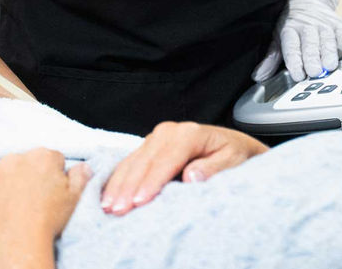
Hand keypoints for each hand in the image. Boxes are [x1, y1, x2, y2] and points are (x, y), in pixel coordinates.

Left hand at [0, 149, 90, 268]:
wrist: (16, 244)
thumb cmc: (48, 221)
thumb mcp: (75, 198)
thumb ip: (81, 176)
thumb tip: (83, 165)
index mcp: (43, 156)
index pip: (53, 159)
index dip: (56, 177)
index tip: (53, 193)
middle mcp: (15, 158)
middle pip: (27, 163)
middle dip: (32, 176)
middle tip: (35, 201)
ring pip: (6, 174)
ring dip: (11, 184)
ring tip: (17, 209)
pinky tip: (2, 213)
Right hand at [100, 121, 267, 215]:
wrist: (231, 144)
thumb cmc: (233, 155)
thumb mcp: (232, 160)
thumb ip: (213, 168)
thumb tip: (190, 176)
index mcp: (190, 133)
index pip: (166, 159)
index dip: (151, 181)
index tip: (140, 202)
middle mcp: (169, 131)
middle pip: (144, 161)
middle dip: (130, 187)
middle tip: (118, 211)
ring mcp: (156, 137)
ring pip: (132, 161)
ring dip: (118, 185)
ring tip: (108, 208)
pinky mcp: (149, 145)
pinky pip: (129, 162)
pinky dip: (117, 179)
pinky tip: (108, 196)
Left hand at [252, 0, 341, 82]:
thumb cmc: (292, 22)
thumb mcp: (277, 37)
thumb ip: (270, 58)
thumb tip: (260, 76)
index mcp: (290, 30)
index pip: (291, 47)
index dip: (295, 61)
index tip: (298, 74)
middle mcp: (307, 26)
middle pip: (310, 44)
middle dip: (313, 59)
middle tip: (315, 72)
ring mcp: (323, 24)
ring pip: (327, 39)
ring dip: (329, 53)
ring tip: (329, 65)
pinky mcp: (338, 23)